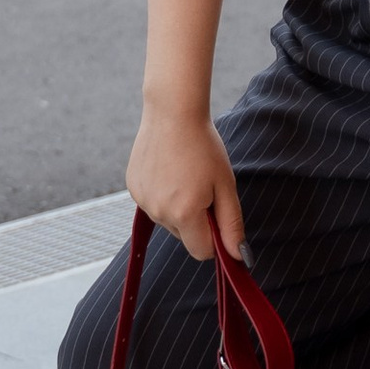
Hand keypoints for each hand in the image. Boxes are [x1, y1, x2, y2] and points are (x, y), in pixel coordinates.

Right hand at [126, 106, 244, 263]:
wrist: (173, 112)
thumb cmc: (203, 145)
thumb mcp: (225, 185)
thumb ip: (231, 224)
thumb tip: (236, 256)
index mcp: (185, 214)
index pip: (202, 252)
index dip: (214, 237)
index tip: (217, 214)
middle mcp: (159, 212)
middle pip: (185, 236)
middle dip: (196, 221)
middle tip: (203, 187)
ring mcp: (142, 200)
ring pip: (168, 221)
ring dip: (178, 208)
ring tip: (184, 174)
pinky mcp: (133, 188)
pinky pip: (153, 204)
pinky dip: (162, 195)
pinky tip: (168, 170)